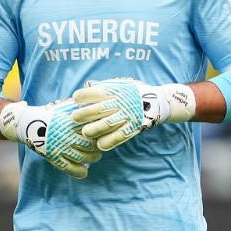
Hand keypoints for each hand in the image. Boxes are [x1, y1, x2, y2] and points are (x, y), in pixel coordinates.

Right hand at [0, 99, 103, 178]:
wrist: (30, 123)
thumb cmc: (51, 114)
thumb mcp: (65, 106)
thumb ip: (80, 107)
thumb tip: (97, 104)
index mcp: (71, 122)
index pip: (92, 130)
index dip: (101, 134)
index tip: (104, 134)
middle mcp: (66, 135)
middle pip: (90, 146)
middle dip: (98, 148)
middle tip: (100, 147)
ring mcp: (60, 147)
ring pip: (82, 157)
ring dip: (92, 159)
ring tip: (95, 157)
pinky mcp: (53, 157)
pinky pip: (69, 168)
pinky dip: (79, 172)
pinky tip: (85, 172)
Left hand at [70, 78, 195, 150]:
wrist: (157, 101)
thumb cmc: (132, 93)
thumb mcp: (121, 84)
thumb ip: (105, 87)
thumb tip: (86, 88)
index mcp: (116, 90)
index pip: (97, 92)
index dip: (84, 95)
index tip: (75, 99)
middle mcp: (121, 103)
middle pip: (99, 109)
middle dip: (85, 114)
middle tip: (74, 117)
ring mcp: (127, 116)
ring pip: (108, 124)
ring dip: (95, 129)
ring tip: (85, 133)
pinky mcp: (133, 127)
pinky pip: (120, 136)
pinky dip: (109, 142)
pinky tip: (100, 145)